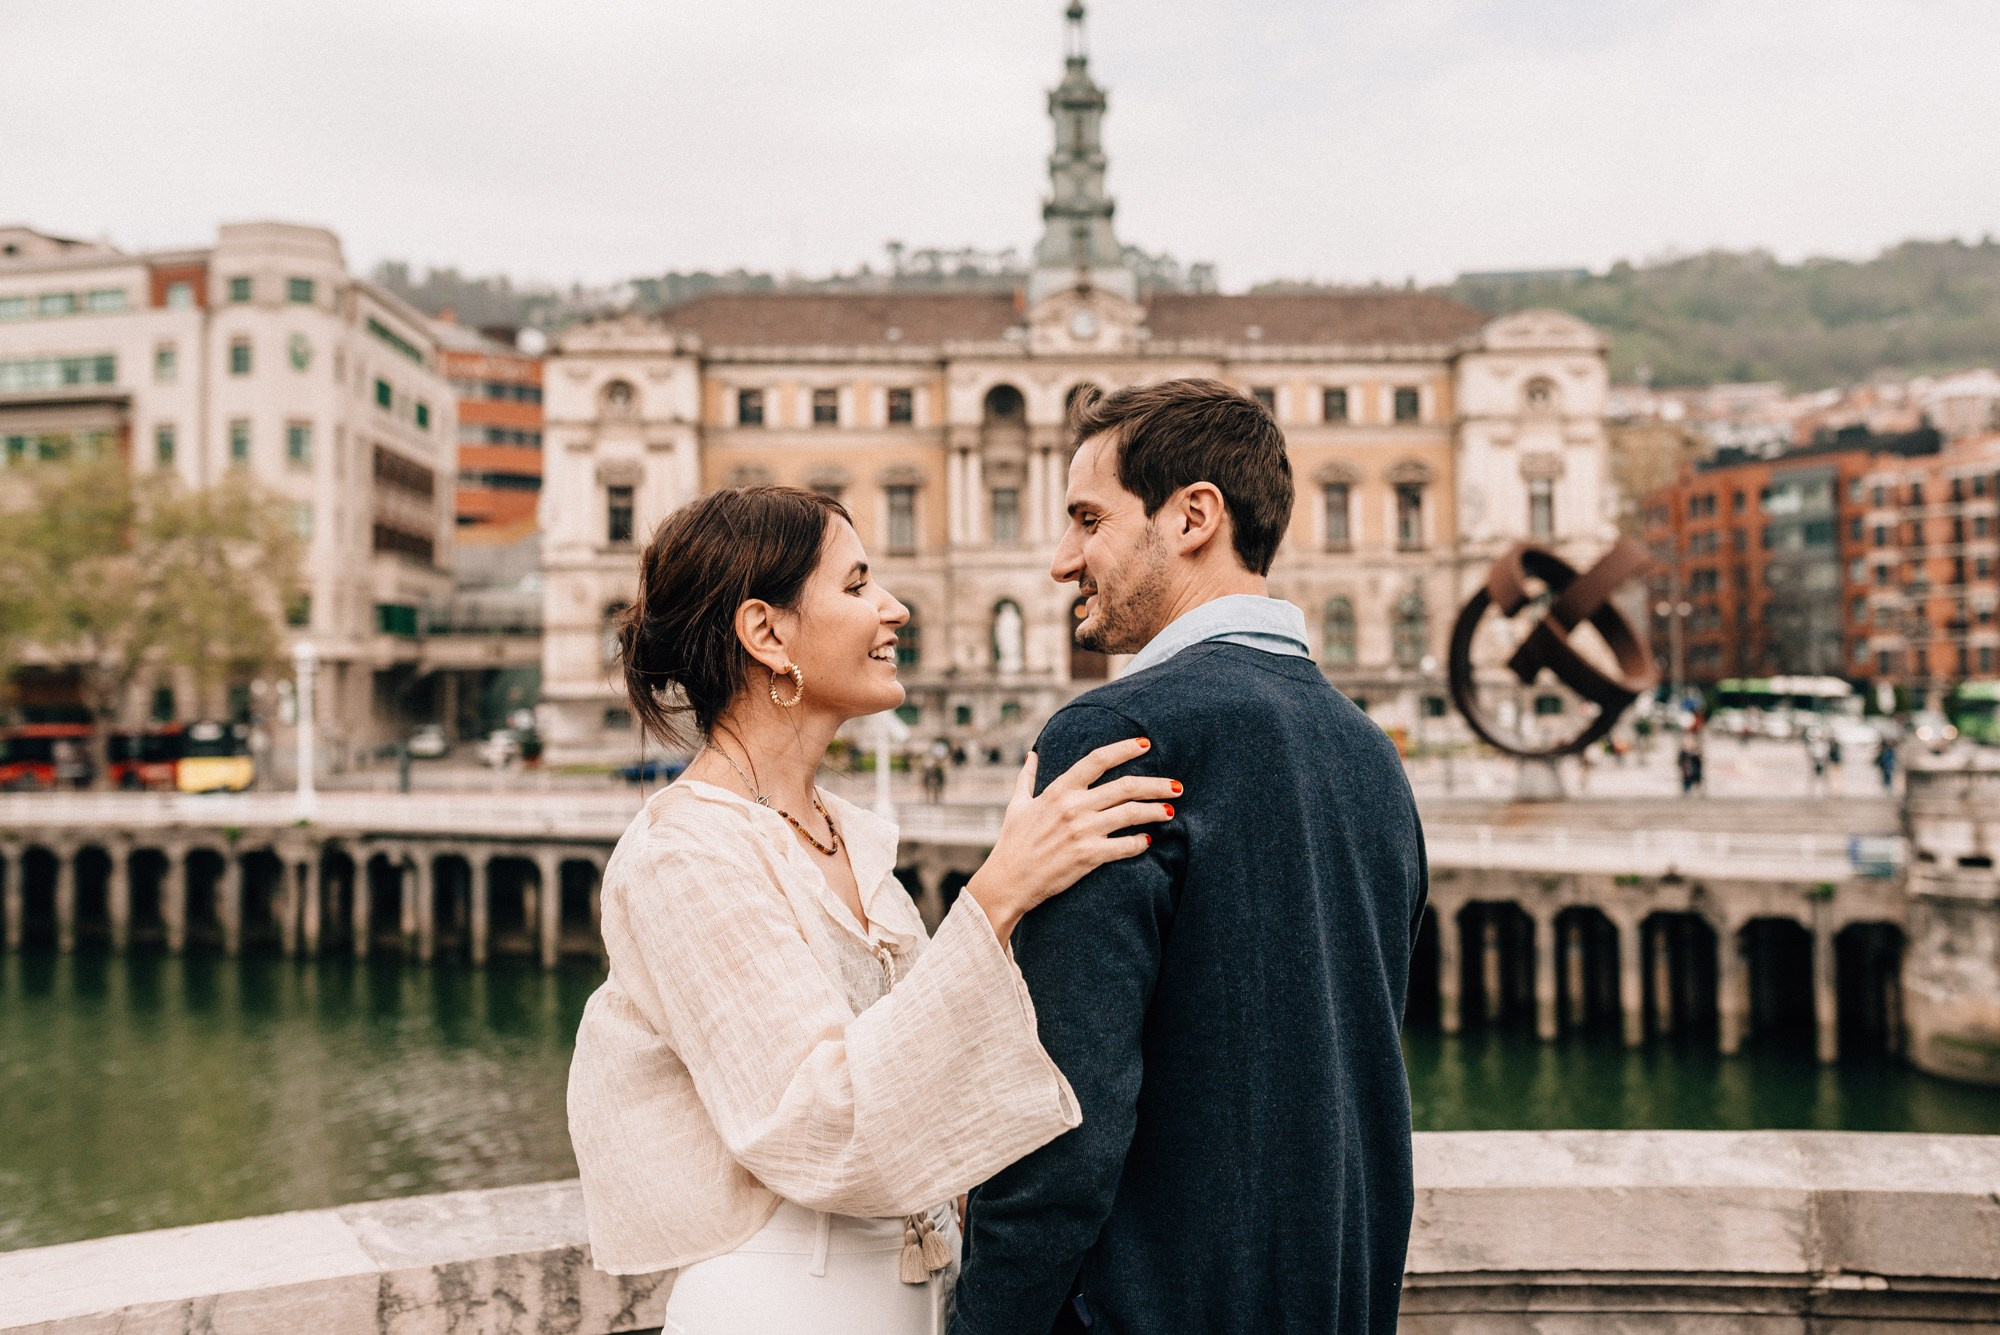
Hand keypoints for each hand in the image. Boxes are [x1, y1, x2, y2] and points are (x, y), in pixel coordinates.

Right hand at [964, 737, 1176, 942]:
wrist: (1008, 882)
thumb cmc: (1012, 843)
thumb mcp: (1017, 805)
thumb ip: (1027, 777)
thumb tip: (1032, 754)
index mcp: (1059, 790)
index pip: (1097, 760)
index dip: (1124, 749)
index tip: (1145, 744)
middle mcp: (1074, 807)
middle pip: (1126, 787)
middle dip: (1156, 784)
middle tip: (1176, 786)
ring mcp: (1083, 831)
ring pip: (1131, 814)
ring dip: (1155, 811)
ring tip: (1169, 811)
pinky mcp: (1088, 856)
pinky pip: (1124, 846)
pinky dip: (1140, 843)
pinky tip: (1147, 841)